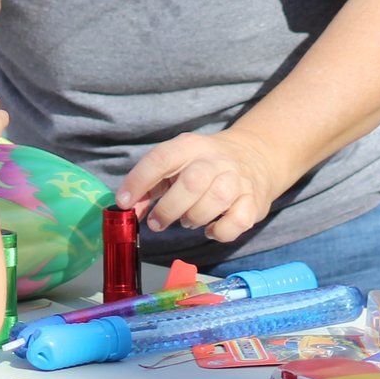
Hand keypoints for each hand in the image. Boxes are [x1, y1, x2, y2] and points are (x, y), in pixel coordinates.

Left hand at [116, 128, 288, 244]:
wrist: (255, 155)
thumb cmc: (204, 166)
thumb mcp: (177, 165)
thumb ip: (151, 187)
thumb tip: (129, 209)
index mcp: (190, 146)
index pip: (161, 158)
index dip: (139, 180)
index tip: (124, 202)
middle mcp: (216, 160)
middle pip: (192, 181)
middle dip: (169, 208)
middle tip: (157, 223)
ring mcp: (237, 180)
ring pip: (216, 199)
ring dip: (194, 217)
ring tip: (187, 221)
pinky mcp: (253, 201)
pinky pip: (237, 221)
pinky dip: (219, 232)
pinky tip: (210, 229)